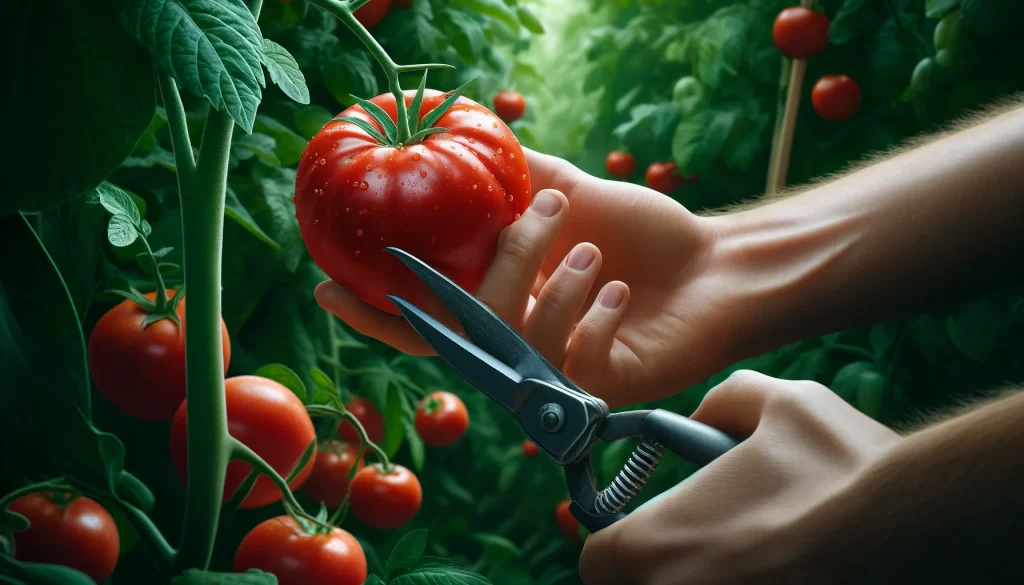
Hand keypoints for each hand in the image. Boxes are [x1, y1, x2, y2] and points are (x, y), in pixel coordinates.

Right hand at [316, 148, 740, 406]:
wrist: (714, 265)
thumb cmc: (643, 232)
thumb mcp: (570, 188)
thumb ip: (512, 173)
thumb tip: (461, 132)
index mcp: (503, 299)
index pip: (424, 316)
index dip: (374, 310)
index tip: (328, 287)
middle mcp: (519, 342)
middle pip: (469, 326)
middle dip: (505, 265)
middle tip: (545, 215)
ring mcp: (557, 372)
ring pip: (522, 340)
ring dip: (557, 284)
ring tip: (593, 250)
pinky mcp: (600, 390)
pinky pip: (576, 361)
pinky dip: (596, 316)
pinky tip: (618, 290)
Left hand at [578, 370, 901, 584]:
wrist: (914, 525)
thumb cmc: (836, 467)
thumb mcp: (775, 402)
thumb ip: (723, 398)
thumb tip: (706, 413)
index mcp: (656, 544)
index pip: (596, 561)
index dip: (614, 541)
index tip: (639, 531)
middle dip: (654, 566)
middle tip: (697, 540)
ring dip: (696, 575)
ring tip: (742, 551)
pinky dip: (733, 584)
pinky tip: (772, 565)